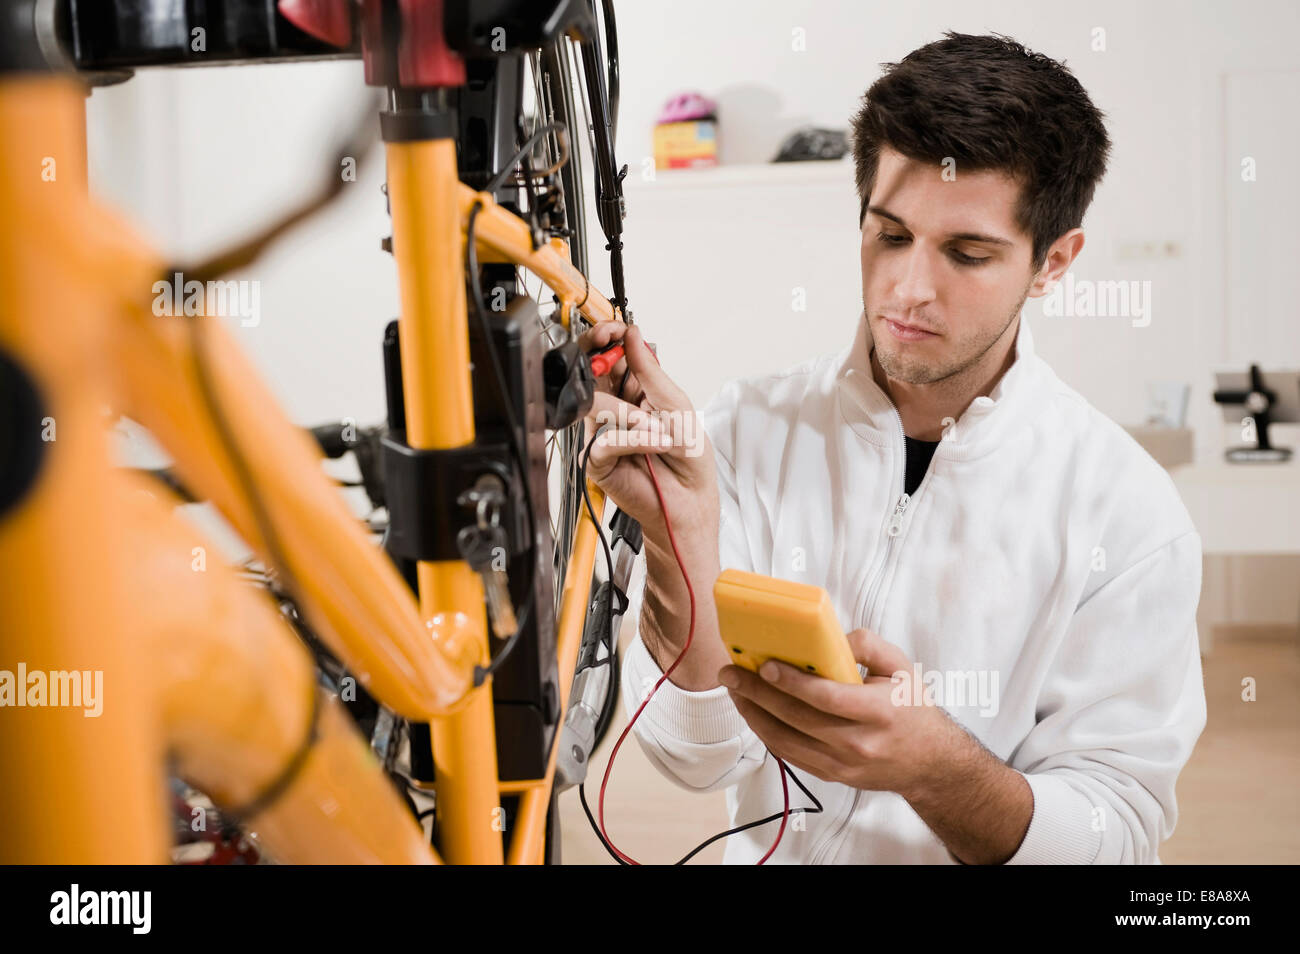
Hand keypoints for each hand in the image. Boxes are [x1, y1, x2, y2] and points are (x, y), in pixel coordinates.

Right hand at [577, 321, 718, 549]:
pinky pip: (602, 439)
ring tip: (656, 429)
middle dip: (599, 359)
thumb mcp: (678, 406)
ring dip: (630, 414)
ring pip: (596, 404)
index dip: (607, 338)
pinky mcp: (597, 458)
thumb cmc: (688, 459)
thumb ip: (651, 371)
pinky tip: (652, 446)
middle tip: (607, 354)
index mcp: (638, 390)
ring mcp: (604, 431)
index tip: (611, 331)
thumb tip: (634, 336)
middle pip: (593, 372)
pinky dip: (632, 441)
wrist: (688, 502)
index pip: (613, 355)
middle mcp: (618, 408)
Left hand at [718, 628, 961, 799]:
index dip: (792, 682)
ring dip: (753, 714)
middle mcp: (858, 742)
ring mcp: (842, 764)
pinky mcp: (831, 775)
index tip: (765, 664)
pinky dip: (766, 732)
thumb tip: (829, 637)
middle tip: (732, 673)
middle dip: (758, 693)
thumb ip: (868, 645)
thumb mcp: (902, 667)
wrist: (929, 762)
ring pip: (785, 741)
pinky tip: (753, 712)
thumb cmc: (911, 708)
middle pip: (797, 719)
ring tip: (734, 690)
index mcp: (879, 712)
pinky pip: (789, 755)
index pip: (827, 698)